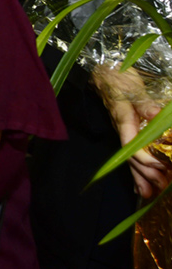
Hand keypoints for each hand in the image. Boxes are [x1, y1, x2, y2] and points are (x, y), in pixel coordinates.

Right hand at [92, 68, 170, 197]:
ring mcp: (124, 133)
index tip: (162, 166)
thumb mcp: (134, 88)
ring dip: (142, 177)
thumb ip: (145, 103)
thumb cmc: (120, 80)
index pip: (132, 144)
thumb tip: (157, 115)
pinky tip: (143, 186)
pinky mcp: (127, 133)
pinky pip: (131, 155)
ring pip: (131, 159)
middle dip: (147, 174)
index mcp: (124, 121)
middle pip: (132, 157)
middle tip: (163, 187)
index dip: (146, 158)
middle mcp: (122, 131)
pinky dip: (138, 171)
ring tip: (152, 194)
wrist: (106, 73)